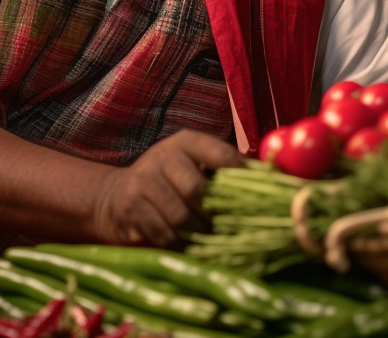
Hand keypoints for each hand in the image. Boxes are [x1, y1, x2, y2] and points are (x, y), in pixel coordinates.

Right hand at [92, 130, 243, 248]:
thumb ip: (225, 169)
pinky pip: (163, 234)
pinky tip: (188, 245)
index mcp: (186, 142)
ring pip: (180, 217)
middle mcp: (163, 156)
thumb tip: (272, 179)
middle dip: (215, 215)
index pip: (221, 156)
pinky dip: (180, 245)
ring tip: (209, 239)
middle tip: (228, 230)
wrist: (115, 195)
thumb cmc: (170, 181)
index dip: (241, 179)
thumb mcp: (194, 164)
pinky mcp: (130, 207)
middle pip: (197, 190)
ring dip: (198, 234)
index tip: (255, 199)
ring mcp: (143, 181)